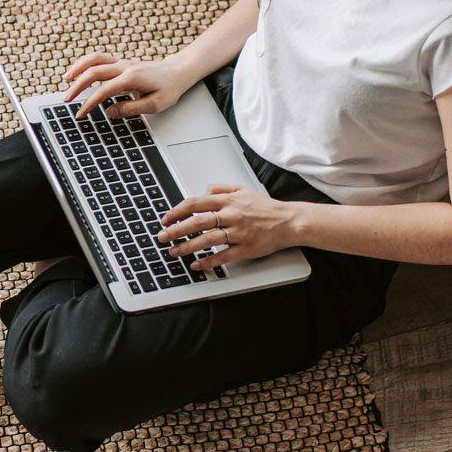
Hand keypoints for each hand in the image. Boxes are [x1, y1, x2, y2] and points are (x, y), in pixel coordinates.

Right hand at [62, 51, 196, 118]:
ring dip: (78, 68)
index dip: (89, 103)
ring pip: (94, 59)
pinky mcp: (121, 62)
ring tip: (66, 79)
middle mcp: (124, 67)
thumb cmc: (168, 89)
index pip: (103, 91)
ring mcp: (122, 62)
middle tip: (67, 99)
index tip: (80, 114)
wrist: (177, 72)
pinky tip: (79, 71)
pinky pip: (100, 58)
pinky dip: (86, 62)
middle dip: (77, 86)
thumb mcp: (154, 104)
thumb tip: (109, 111)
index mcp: (132, 78)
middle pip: (93, 72)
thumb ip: (131, 108)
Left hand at [158, 185, 297, 271]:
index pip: (196, 203)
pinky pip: (223, 256)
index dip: (177, 211)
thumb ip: (221, 188)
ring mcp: (239, 233)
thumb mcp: (243, 189)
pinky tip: (196, 264)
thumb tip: (203, 189)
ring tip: (174, 251)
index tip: (165, 218)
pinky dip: (208, 261)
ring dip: (187, 247)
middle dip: (175, 230)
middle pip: (197, 222)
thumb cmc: (266, 207)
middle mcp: (232, 215)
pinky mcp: (246, 248)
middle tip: (162, 237)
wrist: (289, 221)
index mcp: (228, 200)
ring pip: (207, 240)